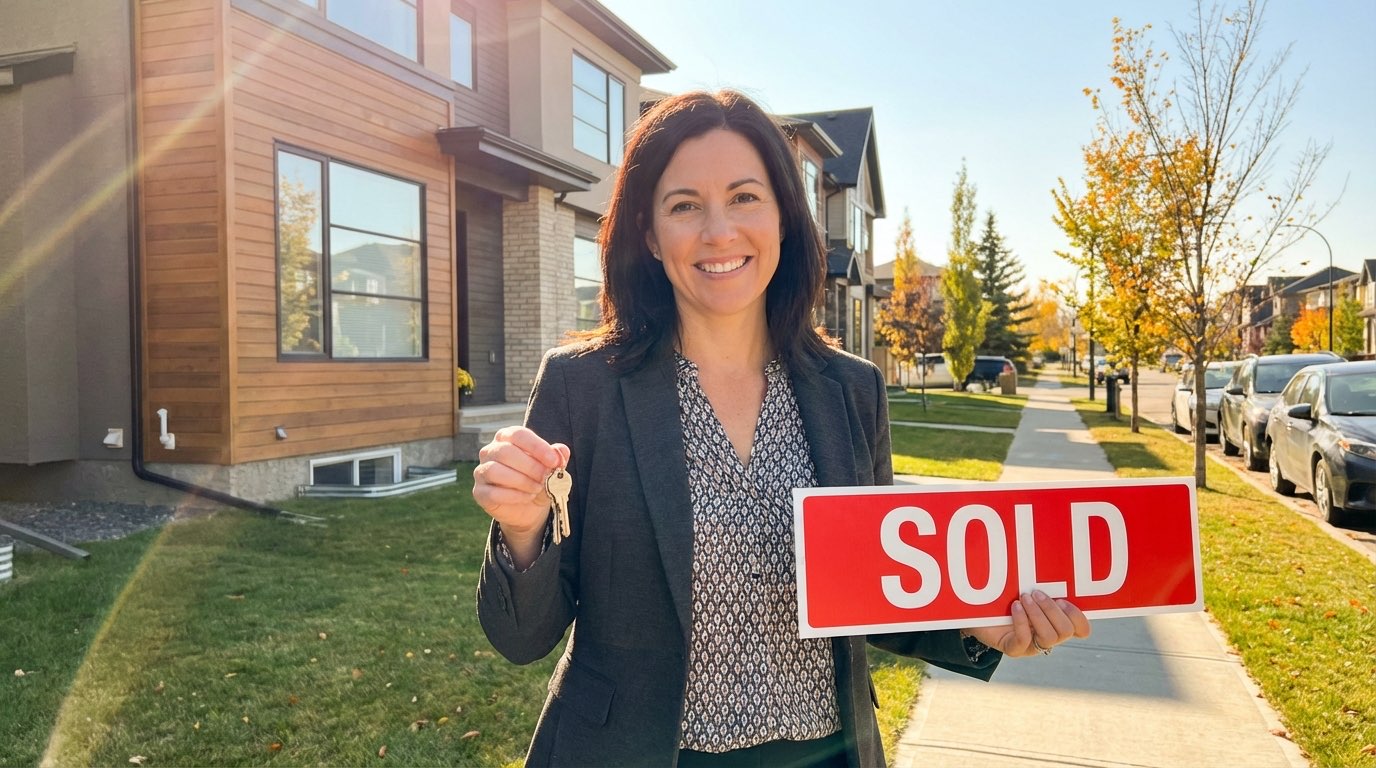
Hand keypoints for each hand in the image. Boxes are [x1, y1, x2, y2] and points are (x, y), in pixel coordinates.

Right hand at [472, 427, 569, 563]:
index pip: (518, 434)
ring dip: (521, 481)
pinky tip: (527, 497)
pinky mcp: (480, 492)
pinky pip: (492, 492)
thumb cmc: (538, 480)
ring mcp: (482, 471)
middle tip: (546, 477)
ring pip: (495, 470)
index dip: (537, 447)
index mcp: (507, 437)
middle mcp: (490, 451)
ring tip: (537, 488)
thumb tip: (561, 450)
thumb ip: (556, 457)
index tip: (554, 460)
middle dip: (530, 466)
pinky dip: (514, 496)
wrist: (528, 509)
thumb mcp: (551, 469)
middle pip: (505, 451)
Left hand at [965, 591, 1091, 657]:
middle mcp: (1048, 637)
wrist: (978, 613)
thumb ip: (1042, 584)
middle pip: (1066, 631)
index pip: (1081, 629)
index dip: (1078, 617)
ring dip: (1038, 614)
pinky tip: (1015, 606)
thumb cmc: (1006, 598)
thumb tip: (1052, 564)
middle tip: (1036, 593)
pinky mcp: (1013, 649)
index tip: (1062, 599)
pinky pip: (1024, 640)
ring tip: (1024, 598)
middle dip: (1052, 609)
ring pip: (1049, 638)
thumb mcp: (1027, 590)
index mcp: (1056, 623)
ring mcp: (1032, 646)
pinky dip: (1021, 621)